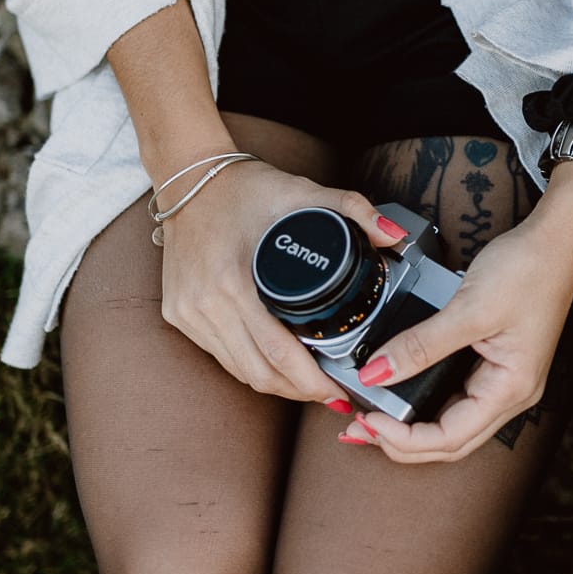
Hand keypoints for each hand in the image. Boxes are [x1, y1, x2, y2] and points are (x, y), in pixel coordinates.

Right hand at [158, 161, 403, 401]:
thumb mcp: (301, 190)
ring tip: (310, 386)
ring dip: (276, 385)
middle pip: (258, 373)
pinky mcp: (178, 314)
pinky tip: (275, 367)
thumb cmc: (243, 187)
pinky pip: (220, 356)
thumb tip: (395, 234)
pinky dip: (250, 366)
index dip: (312, 382)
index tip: (340, 391)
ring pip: (238, 371)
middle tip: (333, 395)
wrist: (188, 178)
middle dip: (299, 392)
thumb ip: (352, 208)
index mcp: (231, 281)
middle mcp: (204, 304)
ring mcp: (187, 313)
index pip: (277, 353)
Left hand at [346, 162, 572, 462]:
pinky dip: (424, 402)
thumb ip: (420, 345)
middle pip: (450, 441)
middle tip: (358, 429)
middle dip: (402, 443)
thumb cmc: (528, 271)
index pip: (451, 437)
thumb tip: (376, 373)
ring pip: (451, 423)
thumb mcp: (468, 309)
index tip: (368, 420)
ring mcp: (503, 381)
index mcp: (510, 389)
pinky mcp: (493, 364)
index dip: (405, 439)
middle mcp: (510, 394)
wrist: (554, 240)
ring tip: (371, 417)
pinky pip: (455, 397)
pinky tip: (401, 394)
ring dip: (410, 428)